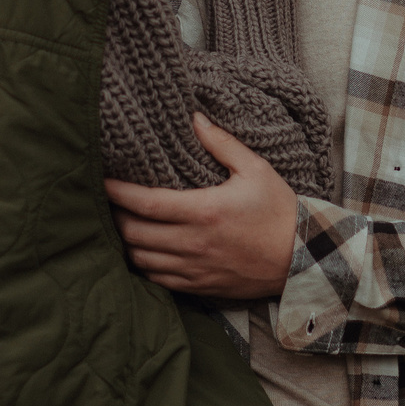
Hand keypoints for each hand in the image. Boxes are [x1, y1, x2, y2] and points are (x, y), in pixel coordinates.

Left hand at [106, 116, 299, 298]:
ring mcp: (194, 269)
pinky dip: (140, 265)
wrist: (303, 259)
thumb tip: (194, 118)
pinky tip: (138, 250)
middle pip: (133, 234)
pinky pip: (156, 281)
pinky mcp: (198, 287)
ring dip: (123, 242)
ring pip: (140, 260)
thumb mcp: (255, 169)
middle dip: (112, 216)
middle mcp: (194, 244)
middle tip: (104, 201)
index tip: (101, 179)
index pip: (146, 204)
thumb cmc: (279, 211)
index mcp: (205, 211)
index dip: (117, 192)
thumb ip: (221, 143)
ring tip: (117, 223)